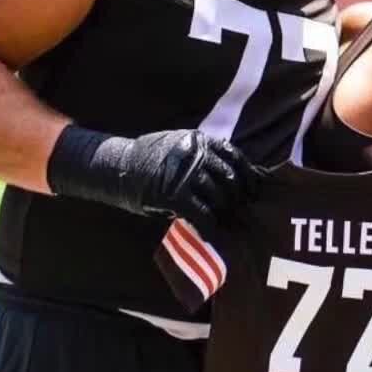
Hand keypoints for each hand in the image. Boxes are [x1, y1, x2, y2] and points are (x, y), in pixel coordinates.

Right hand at [121, 130, 260, 231]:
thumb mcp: (178, 144)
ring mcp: (184, 174)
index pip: (233, 155)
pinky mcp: (173, 195)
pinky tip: (211, 232)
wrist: (118, 167)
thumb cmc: (150, 159)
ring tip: (226, 220)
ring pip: (217, 196)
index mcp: (198, 139)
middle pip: (228, 177)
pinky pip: (201, 213)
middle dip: (237, 196)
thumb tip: (230, 173)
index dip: (247, 174)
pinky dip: (209, 225)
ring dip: (223, 211)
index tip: (253, 188)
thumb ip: (202, 154)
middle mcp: (194, 154)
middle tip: (240, 209)